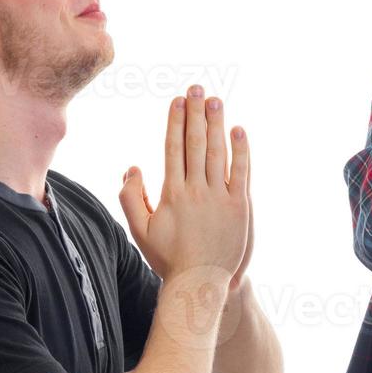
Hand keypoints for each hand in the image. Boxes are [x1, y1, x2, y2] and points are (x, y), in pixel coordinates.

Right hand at [120, 85, 249, 285]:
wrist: (200, 283)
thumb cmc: (168, 258)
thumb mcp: (140, 230)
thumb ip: (130, 198)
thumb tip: (131, 167)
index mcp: (171, 193)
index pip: (173, 148)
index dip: (175, 122)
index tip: (177, 101)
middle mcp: (195, 190)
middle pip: (195, 143)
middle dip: (195, 113)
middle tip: (196, 88)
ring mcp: (219, 197)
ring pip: (217, 152)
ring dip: (216, 124)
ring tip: (215, 100)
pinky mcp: (240, 207)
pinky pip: (241, 172)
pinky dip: (241, 150)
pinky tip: (238, 130)